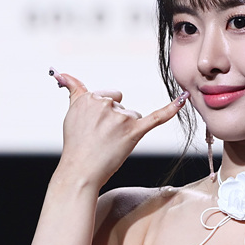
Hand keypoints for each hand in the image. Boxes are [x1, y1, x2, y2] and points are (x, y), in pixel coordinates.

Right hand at [51, 69, 188, 189]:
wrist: (80, 171)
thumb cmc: (76, 144)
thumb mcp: (71, 112)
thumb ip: (73, 89)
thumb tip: (61, 73)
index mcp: (90, 97)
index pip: (107, 96)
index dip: (102, 114)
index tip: (93, 127)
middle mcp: (105, 104)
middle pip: (120, 104)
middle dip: (114, 119)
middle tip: (101, 137)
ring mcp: (120, 118)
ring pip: (132, 115)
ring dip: (124, 129)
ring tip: (109, 143)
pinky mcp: (133, 132)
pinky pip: (156, 117)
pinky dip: (171, 108)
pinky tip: (183, 99)